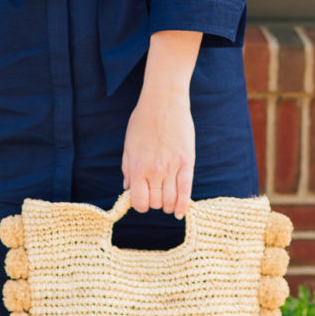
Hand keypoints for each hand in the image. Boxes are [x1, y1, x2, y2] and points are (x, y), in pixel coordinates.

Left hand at [122, 81, 195, 216]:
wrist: (164, 102)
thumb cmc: (143, 121)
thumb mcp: (128, 144)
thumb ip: (127, 168)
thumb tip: (128, 189)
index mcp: (137, 167)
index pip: (138, 202)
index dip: (140, 205)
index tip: (142, 200)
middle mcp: (154, 171)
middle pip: (155, 203)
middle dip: (154, 204)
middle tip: (156, 196)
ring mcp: (171, 167)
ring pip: (171, 200)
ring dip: (168, 205)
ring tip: (168, 201)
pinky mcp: (187, 162)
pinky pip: (186, 190)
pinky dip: (184, 205)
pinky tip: (181, 213)